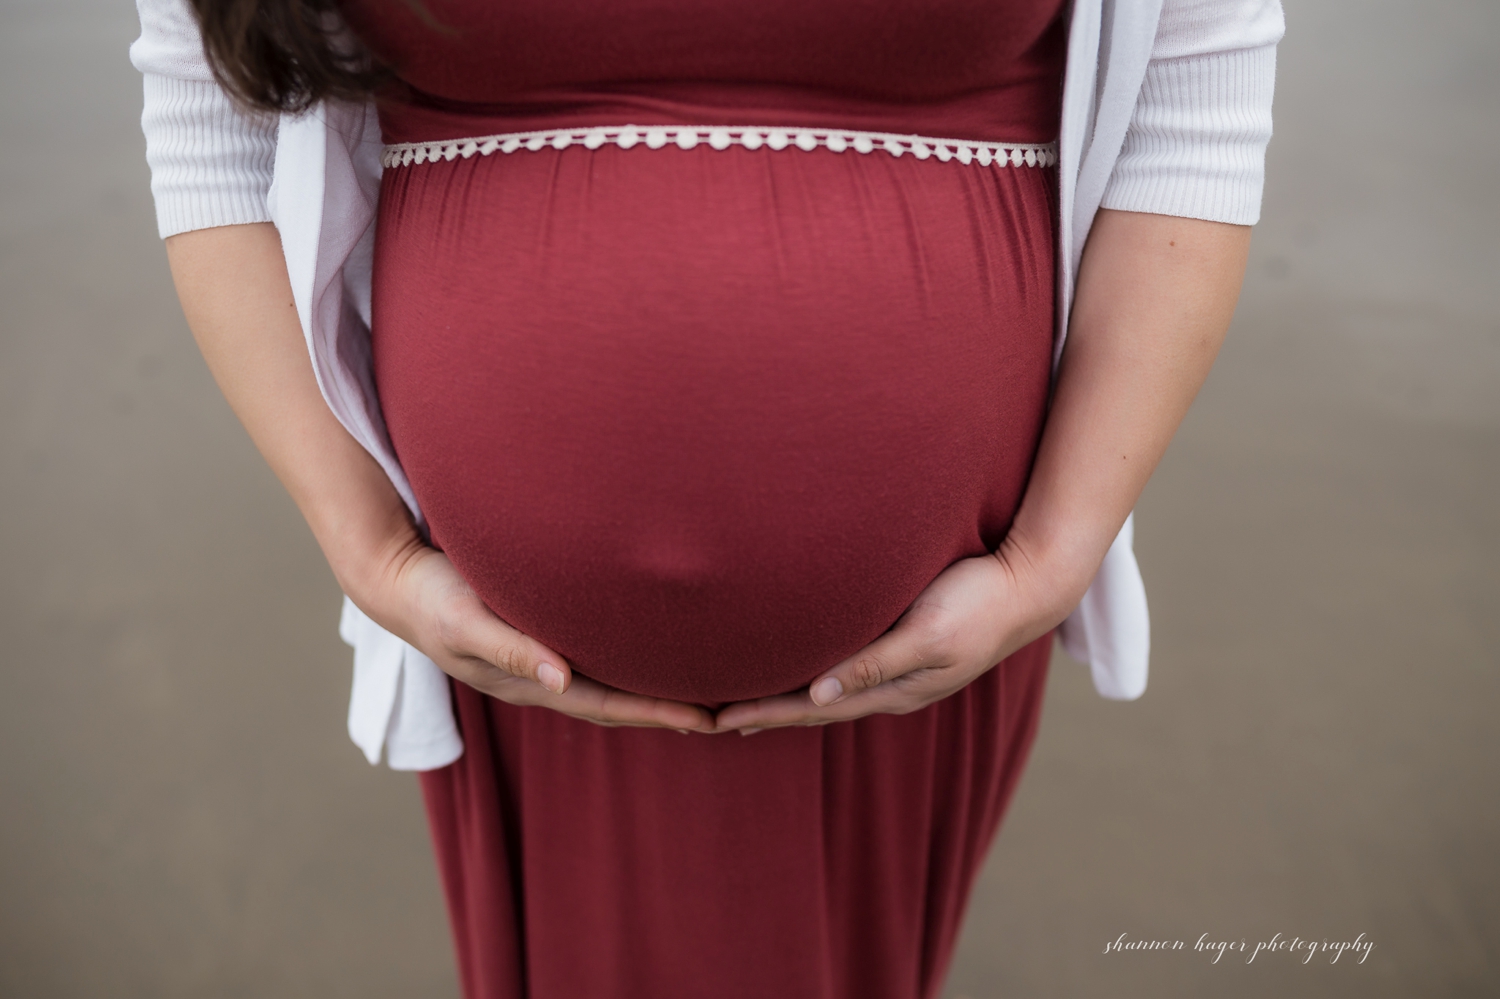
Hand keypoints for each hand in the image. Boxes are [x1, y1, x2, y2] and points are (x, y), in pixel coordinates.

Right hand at [361, 539, 716, 731]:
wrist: (400, 582)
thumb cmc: (432, 599)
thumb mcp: (465, 622)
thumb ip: (510, 648)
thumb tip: (560, 680)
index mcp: (532, 682)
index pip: (608, 706)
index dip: (656, 713)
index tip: (707, 722)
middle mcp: (547, 676)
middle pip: (620, 703)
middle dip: (670, 710)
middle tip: (729, 713)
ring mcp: (546, 659)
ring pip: (613, 681)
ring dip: (656, 688)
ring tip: (709, 689)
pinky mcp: (545, 634)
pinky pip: (600, 656)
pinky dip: (633, 659)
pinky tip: (660, 650)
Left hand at [711, 538, 1079, 731]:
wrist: (1030, 584)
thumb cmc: (979, 603)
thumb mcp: (928, 634)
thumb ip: (875, 663)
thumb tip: (820, 695)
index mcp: (892, 688)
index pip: (812, 708)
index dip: (764, 712)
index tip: (718, 719)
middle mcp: (890, 685)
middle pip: (814, 707)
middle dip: (765, 713)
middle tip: (712, 719)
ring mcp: (900, 669)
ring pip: (828, 691)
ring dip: (786, 699)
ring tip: (745, 704)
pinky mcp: (905, 645)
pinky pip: (846, 668)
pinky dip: (814, 676)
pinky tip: (803, 671)